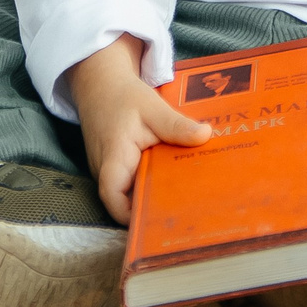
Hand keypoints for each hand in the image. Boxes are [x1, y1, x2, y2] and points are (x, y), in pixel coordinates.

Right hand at [68, 36, 211, 222]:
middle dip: (155, 208)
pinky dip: (153, 183)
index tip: (159, 220)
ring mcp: (110, 173)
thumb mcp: (152, 107)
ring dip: (156, 195)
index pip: (113, 197)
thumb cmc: (123, 97)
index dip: (130, 215)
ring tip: (191, 199)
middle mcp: (107, 172)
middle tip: (191, 211)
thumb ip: (176, 125)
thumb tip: (205, 135)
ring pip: (132, 194)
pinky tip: (178, 180)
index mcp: (113, 158)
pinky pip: (134, 184)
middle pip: (128, 201)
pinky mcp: (118, 169)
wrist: (101, 85)